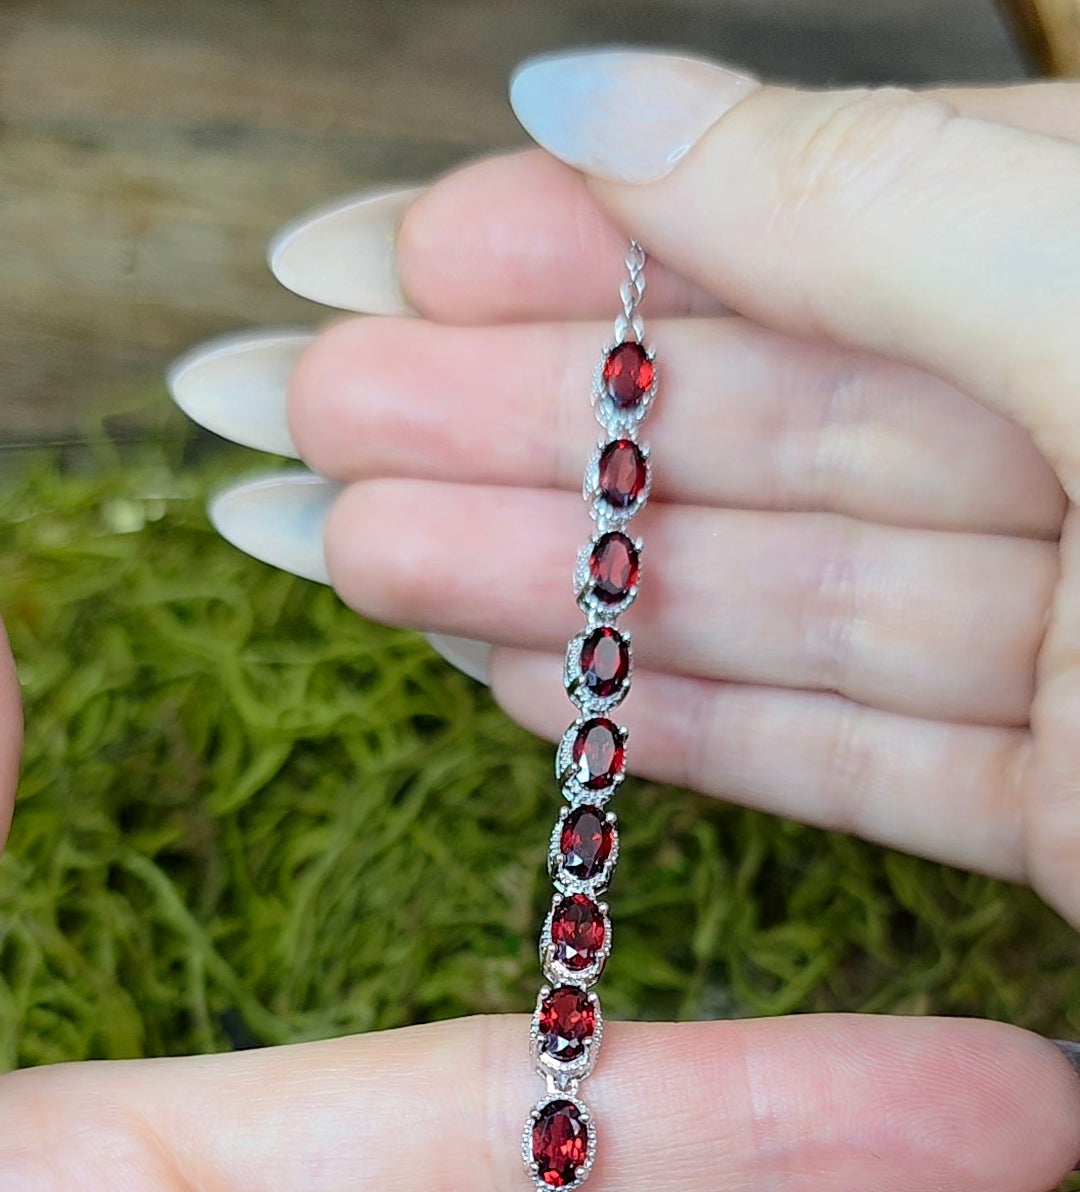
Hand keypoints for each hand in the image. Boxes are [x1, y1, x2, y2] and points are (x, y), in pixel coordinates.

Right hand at [172, 70, 1079, 927]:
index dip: (592, 246)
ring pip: (782, 599)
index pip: (816, 229)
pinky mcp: (1074, 821)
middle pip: (765, 430)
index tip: (390, 255)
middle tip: (307, 414)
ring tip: (349, 551)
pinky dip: (688, 728)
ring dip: (556, 580)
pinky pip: (857, 759)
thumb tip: (593, 91)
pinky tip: (522, 683)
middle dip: (522, 422)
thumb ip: (868, 203)